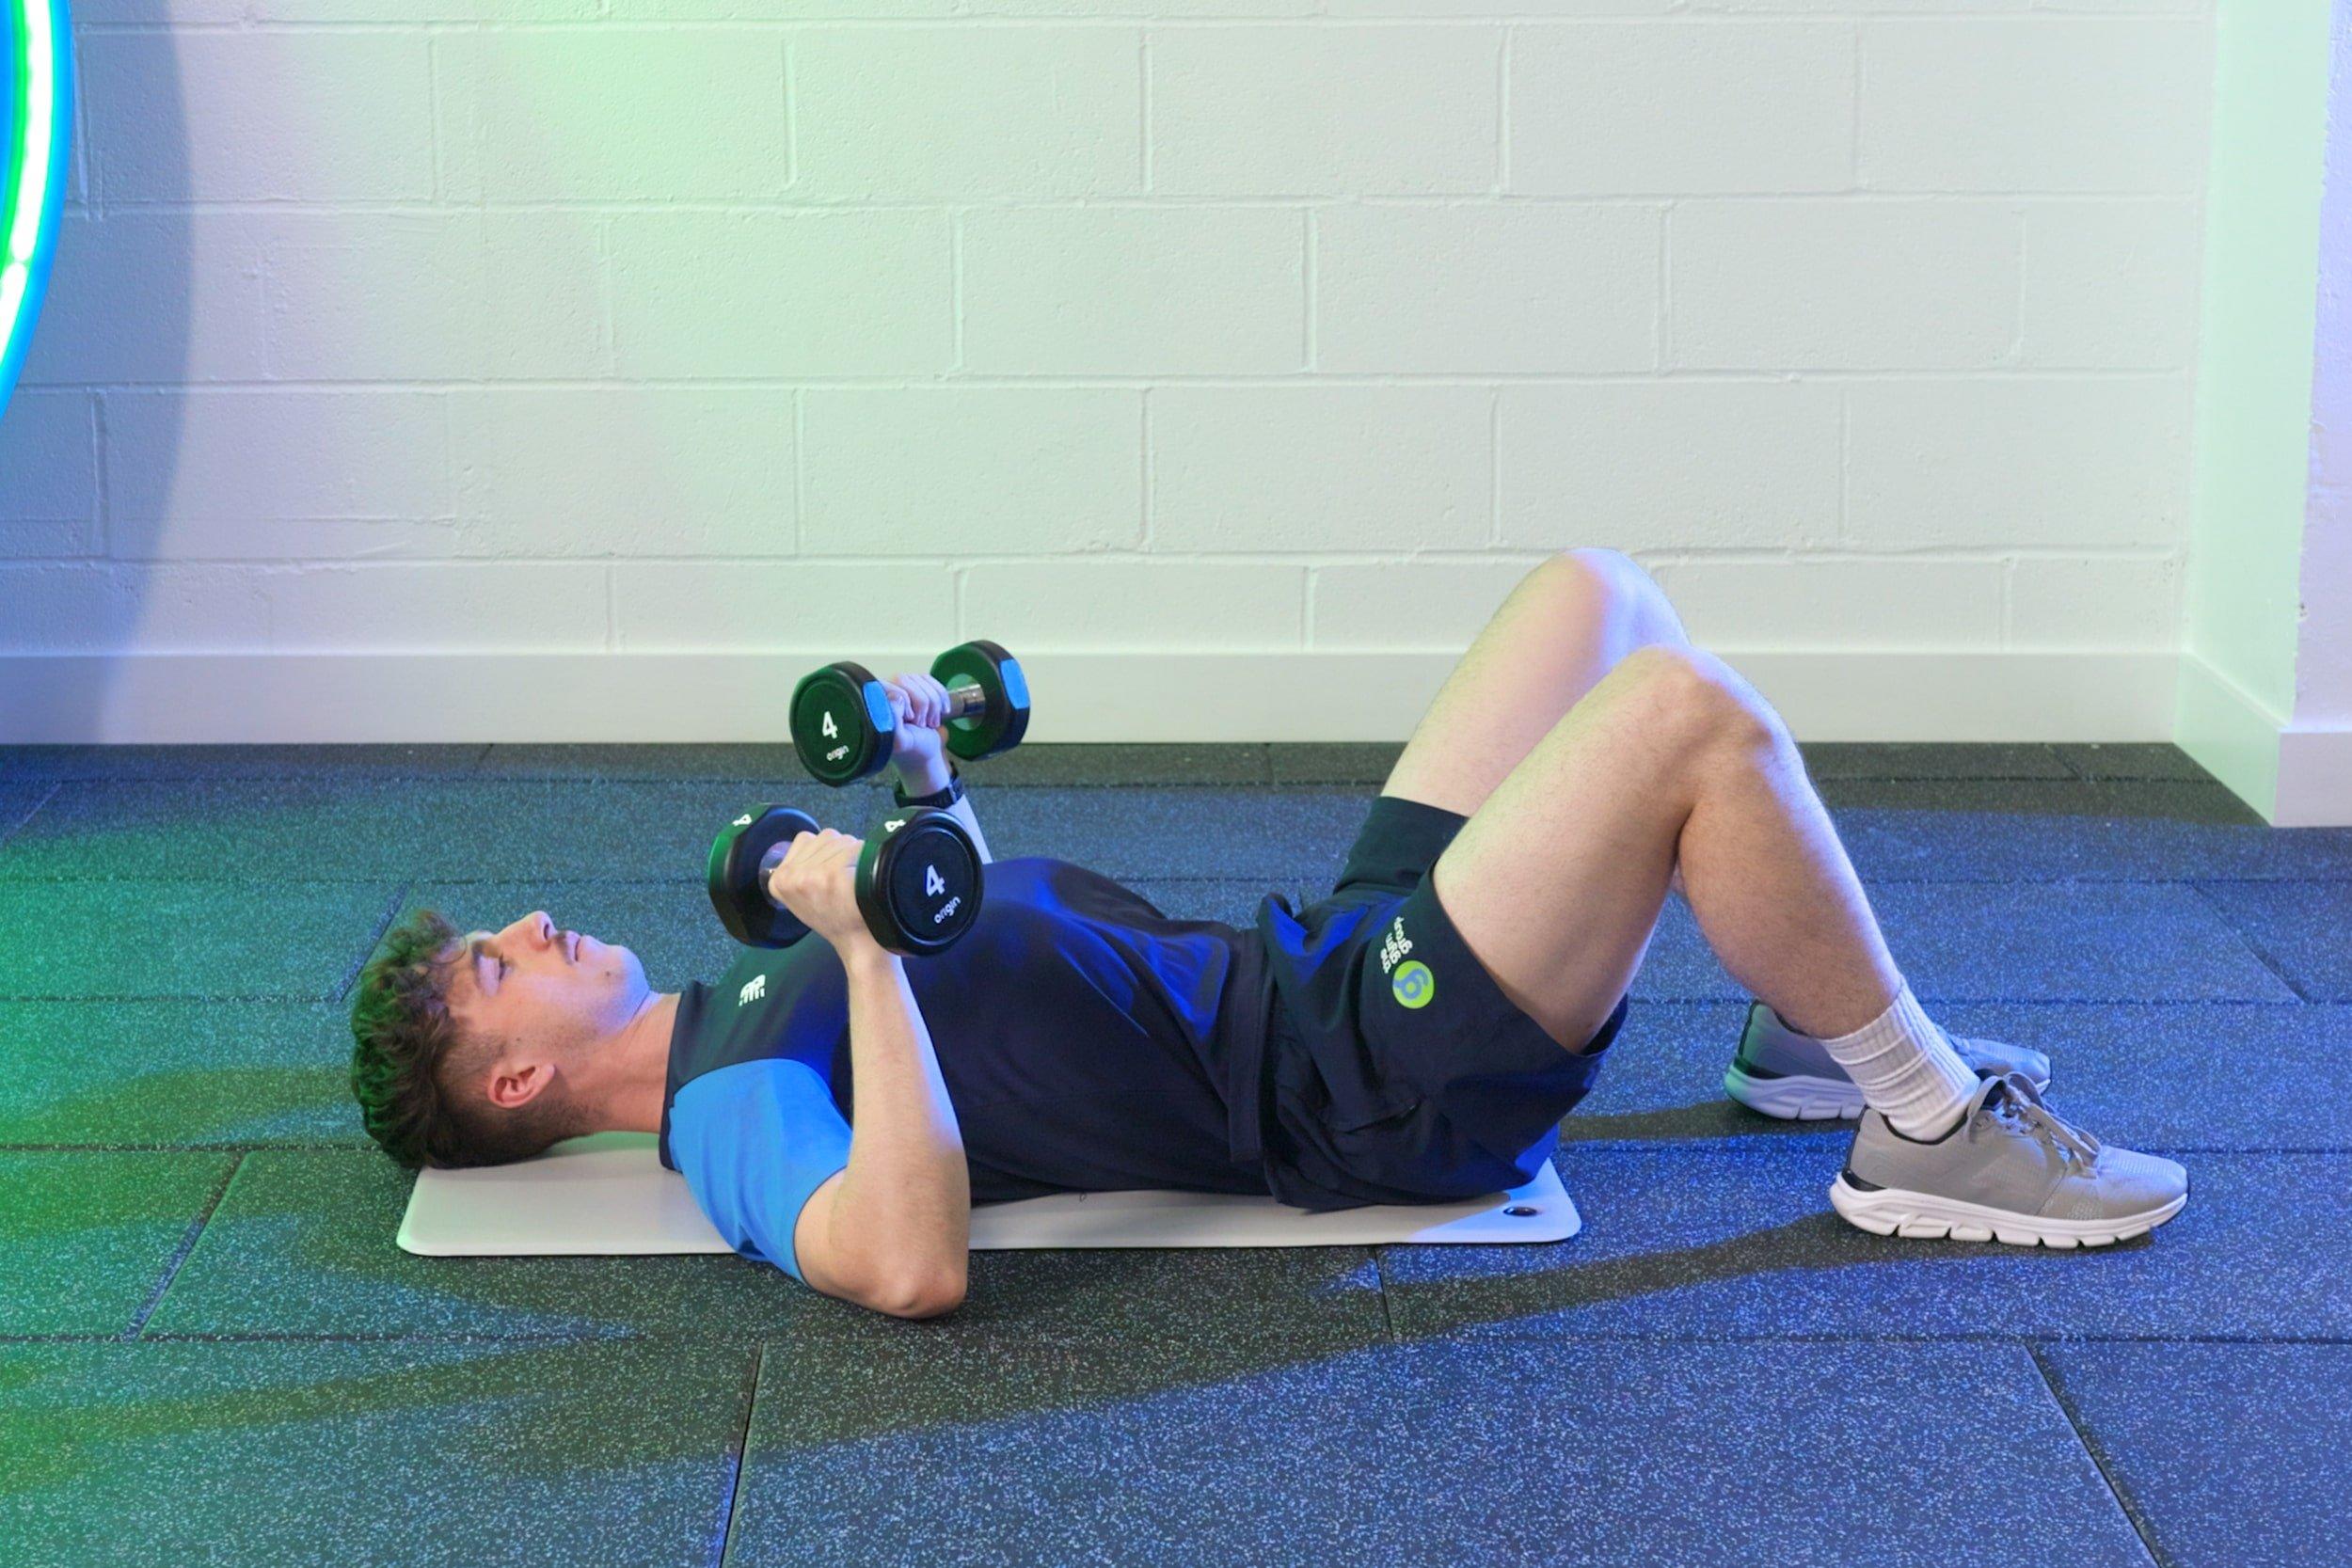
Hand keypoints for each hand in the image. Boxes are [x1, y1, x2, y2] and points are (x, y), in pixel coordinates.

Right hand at [765, 827, 878, 953]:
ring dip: (855, 853)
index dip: (824, 853)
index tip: (831, 876)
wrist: (859, 944)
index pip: (804, 839)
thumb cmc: (836, 918)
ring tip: (855, 880)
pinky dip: (868, 859)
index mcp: (778, 881)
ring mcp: (812, 874)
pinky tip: (865, 880)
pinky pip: (858, 848)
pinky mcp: (834, 875)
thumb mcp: (802, 897)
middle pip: (826, 837)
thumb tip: (814, 841)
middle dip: (841, 851)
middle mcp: (791, 876)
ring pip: (843, 839)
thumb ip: (800, 868)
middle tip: (847, 881)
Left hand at [881, 672, 951, 784]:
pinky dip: (942, 699)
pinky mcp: (920, 684)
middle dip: (923, 705)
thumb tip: (895, 695)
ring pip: (925, 681)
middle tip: (921, 723)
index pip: (896, 689)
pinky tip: (941, 712)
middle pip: (911, 682)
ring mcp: (904, 684)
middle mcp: (887, 688)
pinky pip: (935, 683)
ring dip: (933, 705)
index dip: (907, 705)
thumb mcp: (900, 740)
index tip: (909, 721)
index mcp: (876, 701)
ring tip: (929, 721)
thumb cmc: (910, 746)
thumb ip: (893, 720)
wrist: (924, 750)